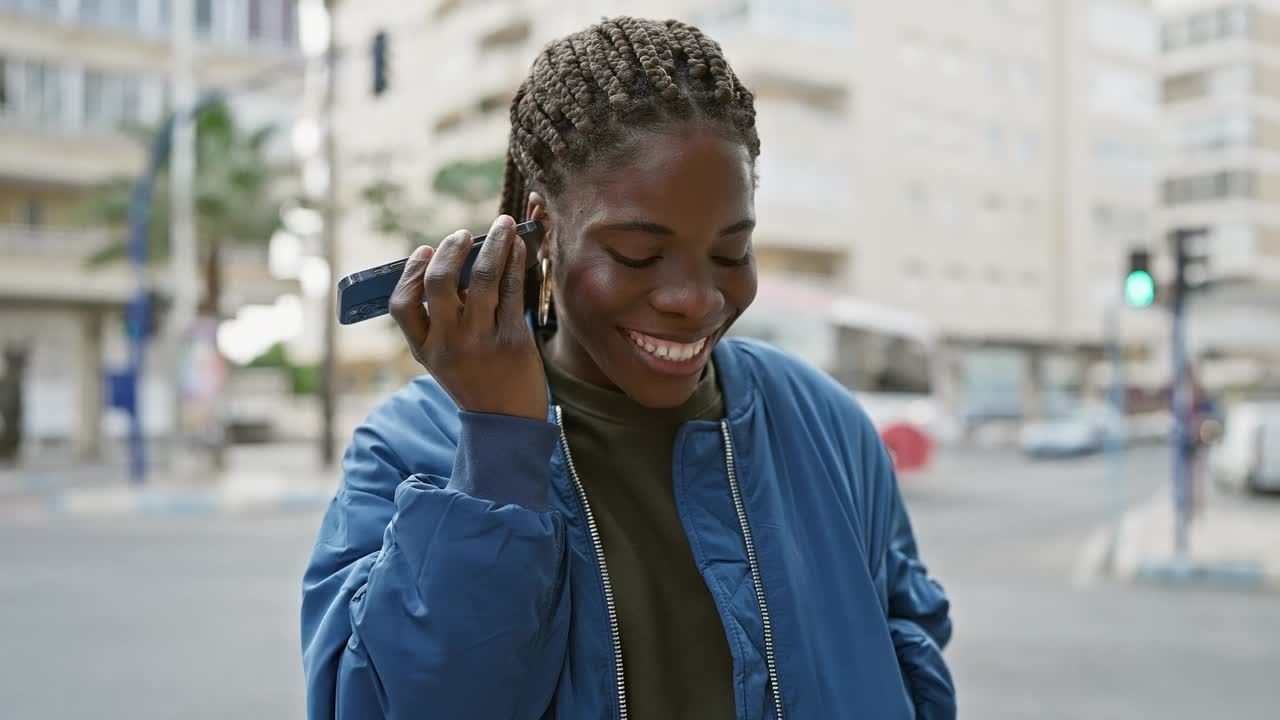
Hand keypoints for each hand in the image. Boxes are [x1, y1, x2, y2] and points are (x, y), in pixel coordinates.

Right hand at [389, 216, 548, 420]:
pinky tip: (518, 248)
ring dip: (493, 243)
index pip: (401, 305)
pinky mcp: (512, 339)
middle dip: (451, 249)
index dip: (410, 273)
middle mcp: (448, 344)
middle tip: (462, 235)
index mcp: (424, 349)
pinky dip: (514, 261)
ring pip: (483, 277)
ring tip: (501, 225)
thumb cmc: (477, 381)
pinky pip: (511, 289)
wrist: (509, 423)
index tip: (425, 252)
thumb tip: (458, 265)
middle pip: (439, 282)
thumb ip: (443, 320)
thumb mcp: (445, 359)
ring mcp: (480, 341)